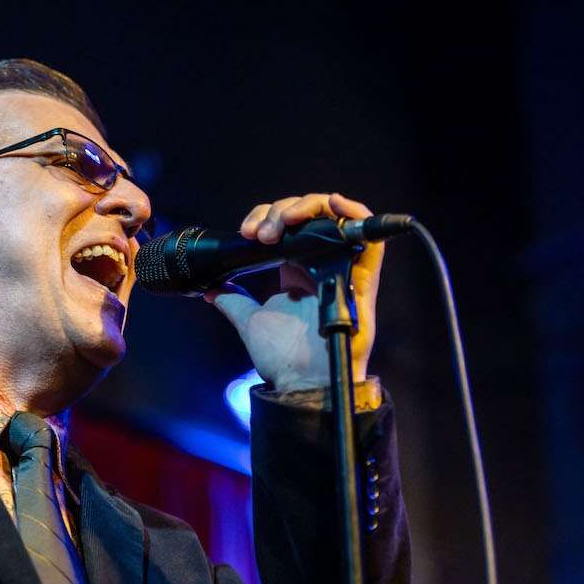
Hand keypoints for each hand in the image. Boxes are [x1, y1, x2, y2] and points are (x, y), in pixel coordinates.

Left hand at [205, 193, 383, 391]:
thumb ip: (234, 302)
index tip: (246, 232)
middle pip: (307, 217)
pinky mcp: (362, 277)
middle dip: (280, 212)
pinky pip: (370, 238)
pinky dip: (354, 214)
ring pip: (333, 218)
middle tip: (261, 232)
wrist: (302, 380)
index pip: (287, 227)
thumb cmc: (283, 357)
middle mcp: (320, 266)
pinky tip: (332, 203)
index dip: (267, 217)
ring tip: (286, 219)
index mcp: (297, 272)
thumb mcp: (250, 321)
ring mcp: (341, 269)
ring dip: (308, 207)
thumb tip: (213, 291)